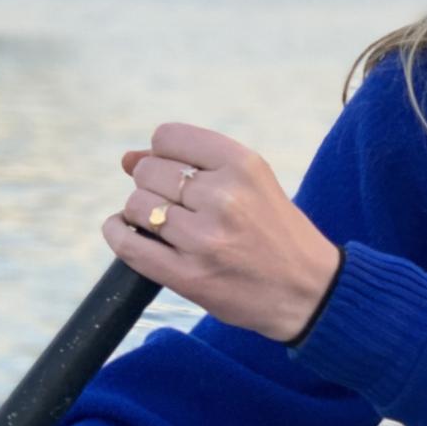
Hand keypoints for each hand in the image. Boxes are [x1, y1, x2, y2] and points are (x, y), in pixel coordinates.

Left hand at [102, 123, 341, 342]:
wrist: (308, 288)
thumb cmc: (275, 229)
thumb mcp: (252, 182)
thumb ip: (193, 162)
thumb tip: (126, 157)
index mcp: (243, 165)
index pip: (168, 137)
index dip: (162, 151)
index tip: (175, 170)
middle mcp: (223, 197)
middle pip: (147, 171)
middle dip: (151, 183)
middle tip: (175, 203)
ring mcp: (204, 238)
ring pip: (136, 205)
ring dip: (140, 212)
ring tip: (163, 223)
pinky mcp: (187, 276)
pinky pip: (128, 244)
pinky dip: (119, 234)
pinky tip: (129, 232)